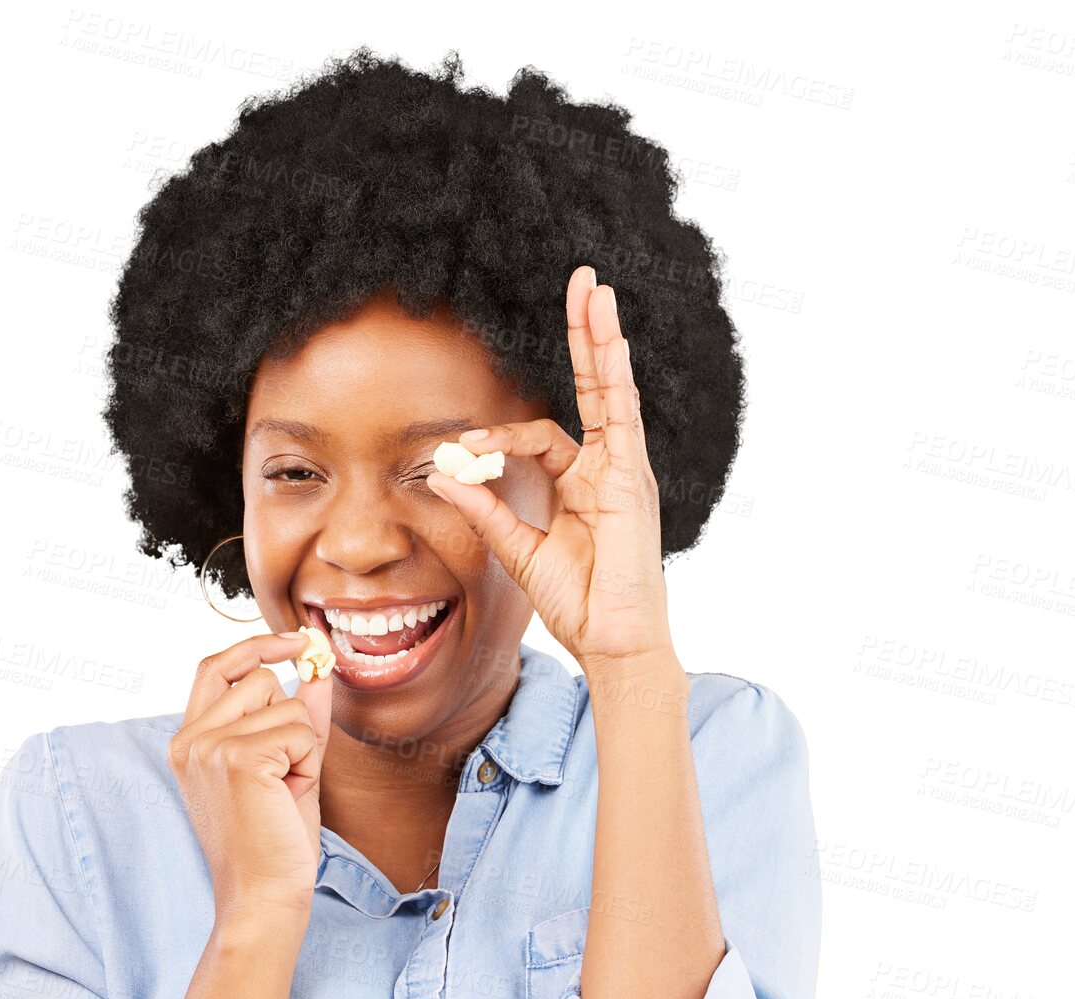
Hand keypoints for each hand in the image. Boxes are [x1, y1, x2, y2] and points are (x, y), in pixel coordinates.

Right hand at [167, 633, 332, 932]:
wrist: (265, 895)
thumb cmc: (275, 840)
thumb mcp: (287, 764)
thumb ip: (297, 714)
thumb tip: (317, 667)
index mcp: (189, 741)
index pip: (216, 667)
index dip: (256, 646)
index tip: (296, 641)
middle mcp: (190, 739)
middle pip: (261, 681)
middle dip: (290, 720)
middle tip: (283, 776)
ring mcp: (209, 746)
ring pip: (287, 705)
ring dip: (301, 747)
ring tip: (282, 792)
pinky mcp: (236, 758)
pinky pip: (299, 731)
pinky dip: (307, 762)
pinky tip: (286, 796)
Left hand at [425, 265, 675, 673]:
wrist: (611, 640)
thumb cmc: (576, 602)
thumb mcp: (517, 550)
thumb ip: (483, 509)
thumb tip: (443, 473)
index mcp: (580, 485)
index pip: (538, 437)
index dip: (496, 438)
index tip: (461, 450)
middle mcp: (605, 469)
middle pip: (592, 389)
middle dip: (584, 337)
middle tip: (582, 283)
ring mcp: (623, 470)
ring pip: (610, 390)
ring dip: (601, 338)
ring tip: (595, 289)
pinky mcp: (631, 478)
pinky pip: (621, 416)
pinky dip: (614, 375)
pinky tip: (608, 336)